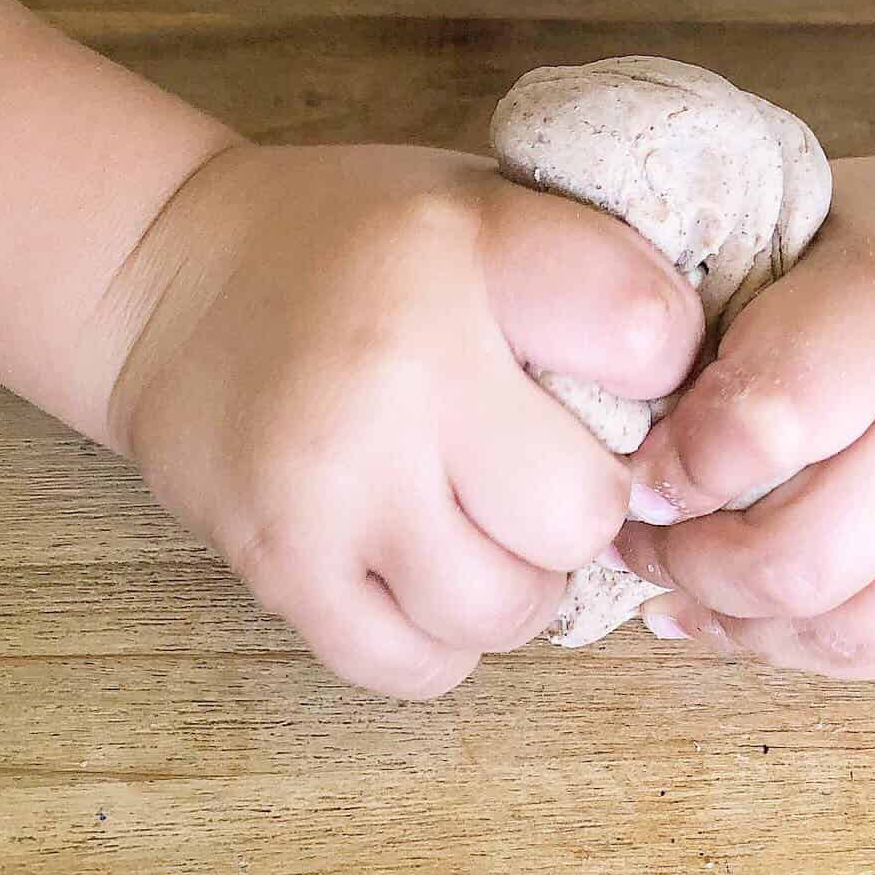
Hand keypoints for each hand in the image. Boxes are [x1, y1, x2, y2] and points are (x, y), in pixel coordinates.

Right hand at [106, 143, 701, 696]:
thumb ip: (589, 277)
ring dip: (519, 584)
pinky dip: (442, 640)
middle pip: (585, 512)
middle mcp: (401, 366)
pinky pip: (418, 667)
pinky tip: (423, 572)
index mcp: (466, 250)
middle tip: (548, 472)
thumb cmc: (358, 245)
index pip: (650, 338)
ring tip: (481, 525)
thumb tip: (708, 394)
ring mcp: (333, 480)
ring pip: (509, 611)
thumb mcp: (481, 207)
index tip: (631, 377)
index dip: (667, 370)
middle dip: (587, 505)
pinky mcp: (278, 565)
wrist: (167, 282)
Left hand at [617, 150, 874, 678]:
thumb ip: (717, 325)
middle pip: (800, 558)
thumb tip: (613, 446)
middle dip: (691, 568)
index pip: (766, 425)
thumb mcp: (798, 231)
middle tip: (639, 541)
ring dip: (740, 623)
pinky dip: (802, 647)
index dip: (677, 470)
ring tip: (683, 582)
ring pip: (845, 629)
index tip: (632, 473)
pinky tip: (749, 613)